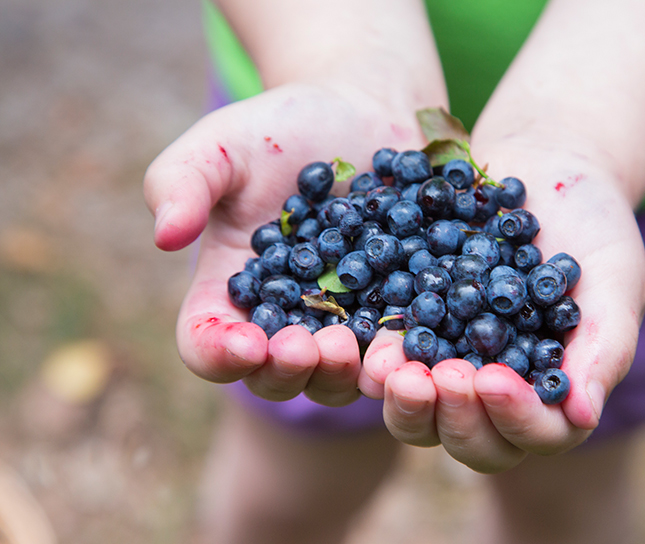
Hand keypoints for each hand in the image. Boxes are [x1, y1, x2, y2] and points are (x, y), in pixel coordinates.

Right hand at [144, 83, 424, 405]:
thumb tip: (166, 236)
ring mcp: (343, 322)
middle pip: (275, 377)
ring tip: (355, 344)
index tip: (247, 344)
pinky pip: (397, 348)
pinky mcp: (396, 312)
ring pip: (337, 378)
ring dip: (343, 373)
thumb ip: (183, 181)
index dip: (220, 354)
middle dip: (288, 371)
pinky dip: (401, 352)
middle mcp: (284, 319)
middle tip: (308, 346)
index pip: (207, 344)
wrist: (361, 112)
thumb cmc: (280, 129)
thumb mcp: (223, 143)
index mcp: (229, 290)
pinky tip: (413, 337)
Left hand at [360, 144, 644, 472]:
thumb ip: (602, 348)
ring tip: (389, 366)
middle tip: (442, 378)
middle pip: (468, 438)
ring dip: (402, 399)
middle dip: (452, 417)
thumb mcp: (614, 280)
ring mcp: (447, 359)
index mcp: (549, 390)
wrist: (542, 164)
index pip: (536, 433)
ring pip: (417, 410)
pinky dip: (374, 351)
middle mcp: (493, 387)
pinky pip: (386, 352)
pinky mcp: (409, 324)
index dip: (513, 418)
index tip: (494, 379)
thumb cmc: (592, 225)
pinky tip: (365, 335)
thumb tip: (581, 418)